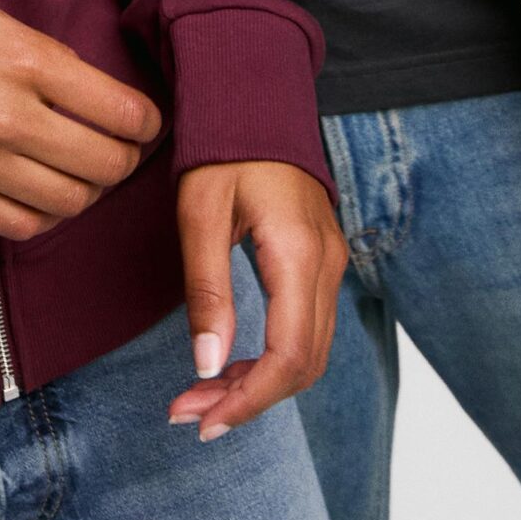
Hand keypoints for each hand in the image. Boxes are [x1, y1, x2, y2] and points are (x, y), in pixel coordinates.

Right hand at [0, 0, 161, 239]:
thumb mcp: (2, 25)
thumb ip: (54, 63)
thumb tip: (104, 102)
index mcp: (25, 62)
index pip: (119, 110)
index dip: (146, 122)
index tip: (145, 122)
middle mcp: (7, 116)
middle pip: (104, 164)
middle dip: (124, 159)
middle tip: (121, 150)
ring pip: (70, 201)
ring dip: (88, 190)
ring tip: (82, 173)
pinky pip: (24, 225)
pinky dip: (47, 215)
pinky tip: (45, 194)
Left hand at [167, 161, 348, 438]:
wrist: (256, 99)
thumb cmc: (222, 148)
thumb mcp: (200, 212)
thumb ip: (207, 288)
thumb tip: (207, 365)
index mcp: (300, 255)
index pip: (290, 356)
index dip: (249, 399)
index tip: (203, 420)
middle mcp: (328, 266)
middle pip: (303, 364)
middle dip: (247, 399)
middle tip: (189, 413)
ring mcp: (331, 264)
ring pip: (308, 352)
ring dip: (257, 383)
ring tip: (200, 396)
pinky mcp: (322, 262)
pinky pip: (307, 329)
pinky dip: (271, 358)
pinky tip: (231, 363)